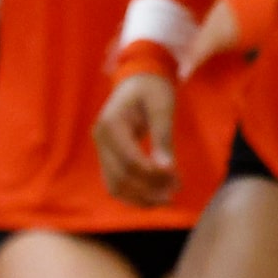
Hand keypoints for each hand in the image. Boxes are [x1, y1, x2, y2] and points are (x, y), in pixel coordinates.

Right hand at [93, 72, 178, 207]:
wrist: (139, 78)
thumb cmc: (152, 88)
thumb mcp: (162, 109)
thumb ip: (163, 139)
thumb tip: (167, 169)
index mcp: (110, 125)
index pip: (130, 160)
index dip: (153, 174)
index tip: (176, 179)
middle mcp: (100, 139)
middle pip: (121, 176)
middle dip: (149, 189)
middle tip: (175, 192)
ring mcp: (101, 148)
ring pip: (115, 185)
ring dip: (140, 197)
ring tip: (165, 199)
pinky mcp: (107, 155)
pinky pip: (115, 181)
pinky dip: (133, 193)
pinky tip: (152, 196)